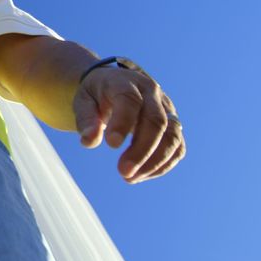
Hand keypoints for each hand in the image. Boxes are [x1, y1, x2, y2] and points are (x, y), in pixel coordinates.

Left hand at [72, 65, 185, 182]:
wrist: (115, 84)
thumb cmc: (96, 95)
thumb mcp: (83, 101)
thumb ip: (85, 119)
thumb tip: (89, 141)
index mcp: (126, 82)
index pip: (130, 100)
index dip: (123, 122)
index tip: (111, 145)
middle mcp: (152, 93)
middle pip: (156, 121)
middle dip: (142, 150)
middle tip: (123, 172)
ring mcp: (167, 109)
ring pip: (173, 136)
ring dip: (155, 162)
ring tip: (130, 178)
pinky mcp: (173, 126)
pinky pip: (177, 147)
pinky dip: (163, 164)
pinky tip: (141, 175)